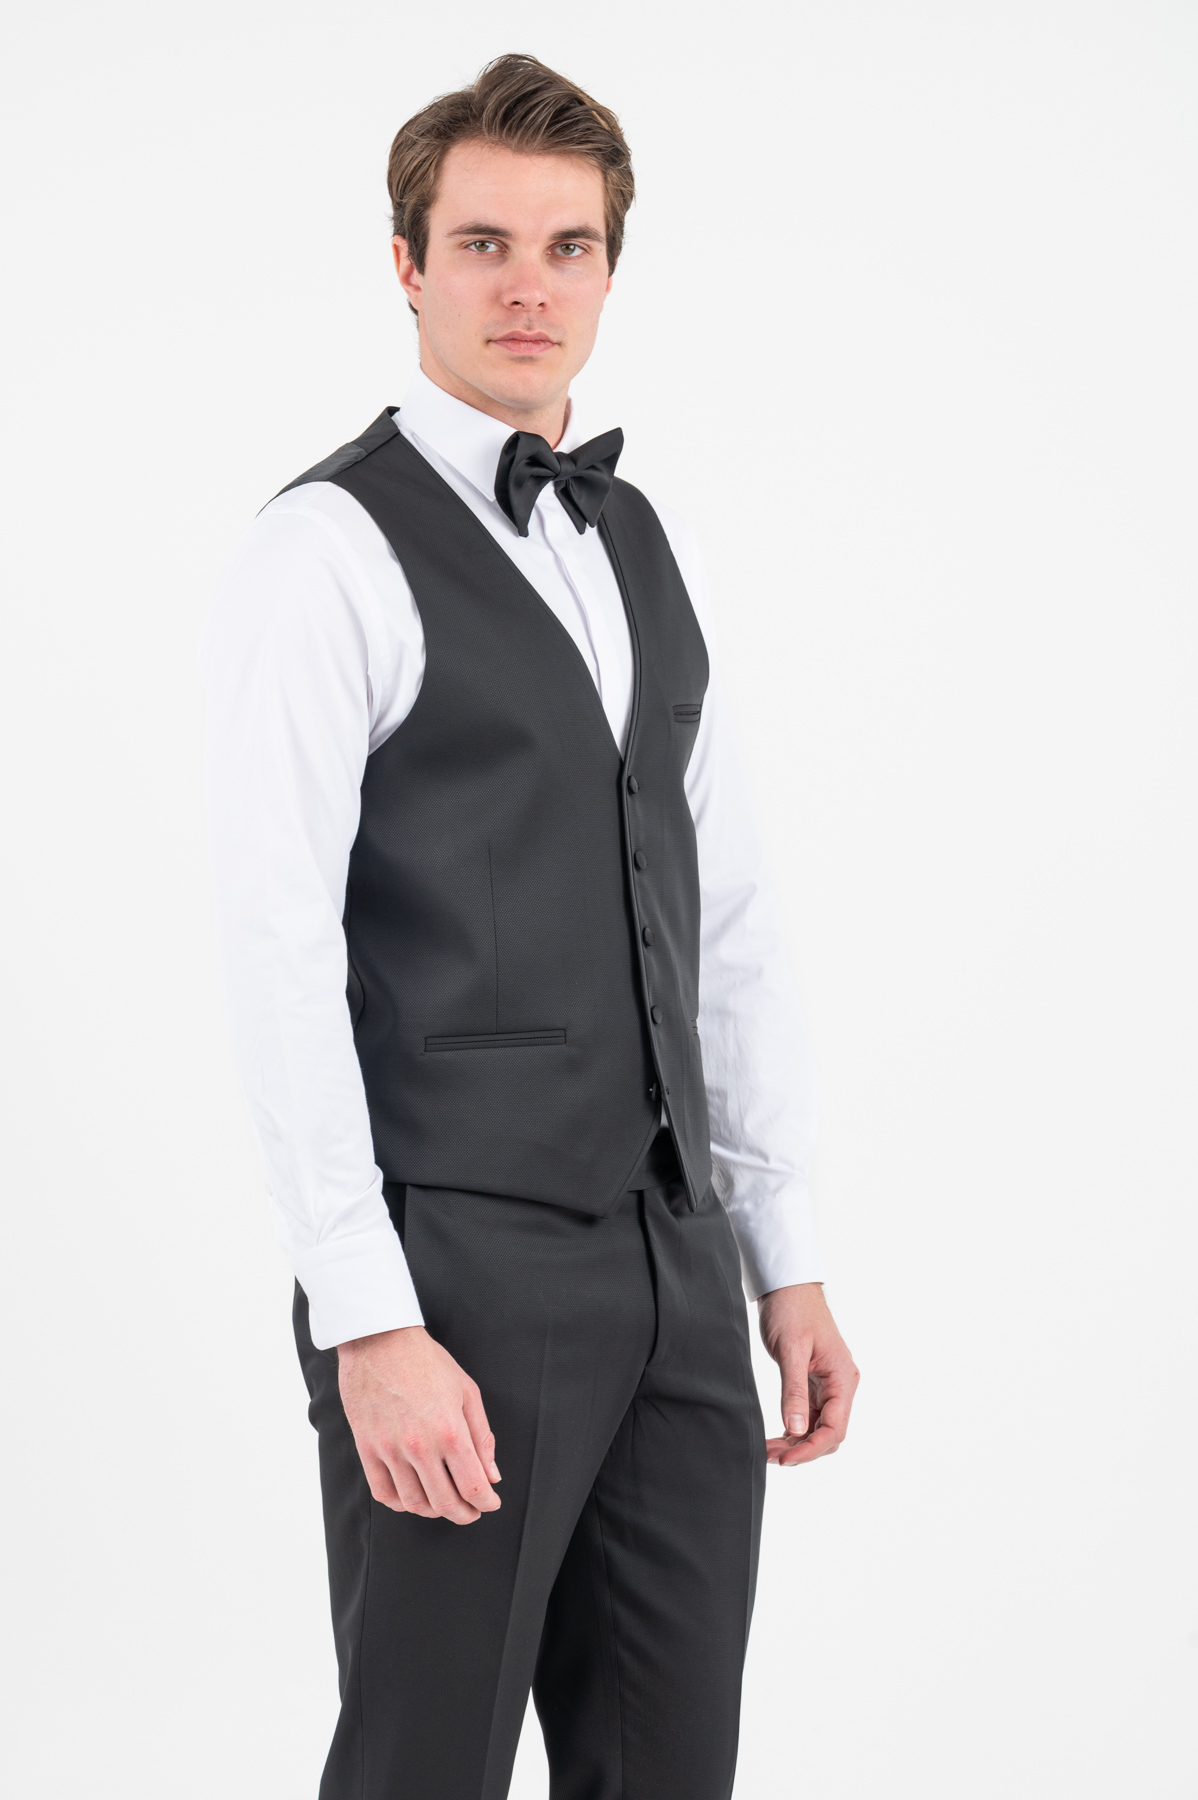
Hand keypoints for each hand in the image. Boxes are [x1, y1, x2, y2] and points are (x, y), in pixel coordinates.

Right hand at [337, 1326, 501, 1523]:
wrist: (379, 1341)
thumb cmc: (426, 1361)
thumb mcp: (467, 1391)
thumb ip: (482, 1437)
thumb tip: (492, 1474)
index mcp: (450, 1431)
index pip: (473, 1486)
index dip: (486, 1502)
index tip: (490, 1502)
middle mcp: (419, 1447)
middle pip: (445, 1503)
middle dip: (464, 1514)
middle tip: (472, 1511)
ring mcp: (390, 1450)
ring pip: (414, 1504)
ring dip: (434, 1512)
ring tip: (444, 1504)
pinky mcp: (367, 1449)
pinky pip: (383, 1493)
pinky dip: (401, 1504)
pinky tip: (413, 1497)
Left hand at [758, 1283, 858, 1466]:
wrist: (787, 1286)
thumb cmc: (792, 1310)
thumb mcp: (791, 1351)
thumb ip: (794, 1391)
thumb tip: (796, 1430)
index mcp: (843, 1379)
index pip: (834, 1429)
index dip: (810, 1449)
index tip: (784, 1459)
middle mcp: (841, 1385)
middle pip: (829, 1434)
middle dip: (802, 1450)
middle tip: (769, 1455)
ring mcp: (828, 1385)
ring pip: (818, 1428)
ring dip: (796, 1442)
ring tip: (767, 1449)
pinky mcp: (814, 1383)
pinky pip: (810, 1416)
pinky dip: (794, 1429)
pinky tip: (776, 1436)